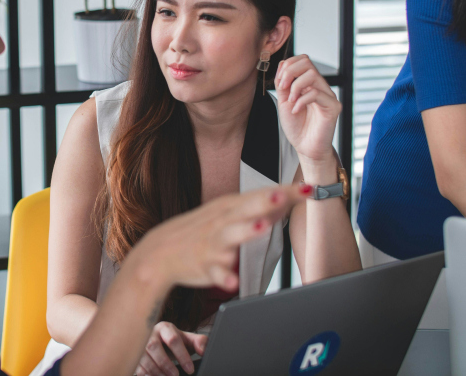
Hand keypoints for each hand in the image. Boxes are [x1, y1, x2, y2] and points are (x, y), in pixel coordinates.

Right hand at [134, 322, 206, 375]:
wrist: (158, 341)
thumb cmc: (174, 341)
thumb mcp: (187, 339)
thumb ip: (199, 342)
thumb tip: (204, 350)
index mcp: (165, 328)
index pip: (173, 339)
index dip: (182, 355)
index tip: (189, 369)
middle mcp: (150, 333)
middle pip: (154, 346)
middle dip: (165, 363)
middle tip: (176, 375)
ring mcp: (140, 344)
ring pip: (143, 357)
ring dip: (156, 370)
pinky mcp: (135, 355)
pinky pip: (137, 365)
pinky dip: (146, 374)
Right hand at [135, 184, 305, 293]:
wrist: (160, 252)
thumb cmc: (198, 231)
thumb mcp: (226, 213)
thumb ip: (257, 208)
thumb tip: (288, 198)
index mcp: (229, 207)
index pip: (261, 196)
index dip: (286, 192)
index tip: (310, 188)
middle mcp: (222, 221)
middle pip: (246, 208)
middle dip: (265, 201)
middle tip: (284, 195)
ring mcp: (213, 243)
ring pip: (230, 236)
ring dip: (246, 231)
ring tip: (262, 227)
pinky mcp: (204, 265)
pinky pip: (215, 273)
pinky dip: (223, 277)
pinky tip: (232, 282)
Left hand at [274, 55, 341, 163]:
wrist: (305, 147)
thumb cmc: (296, 126)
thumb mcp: (284, 101)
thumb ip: (283, 84)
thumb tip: (283, 65)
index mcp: (309, 83)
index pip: (302, 60)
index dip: (287, 66)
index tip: (279, 83)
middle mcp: (320, 86)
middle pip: (307, 61)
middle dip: (290, 72)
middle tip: (283, 88)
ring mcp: (328, 95)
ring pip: (312, 74)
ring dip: (295, 86)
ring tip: (290, 101)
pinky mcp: (333, 107)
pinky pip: (317, 93)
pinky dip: (301, 100)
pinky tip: (295, 111)